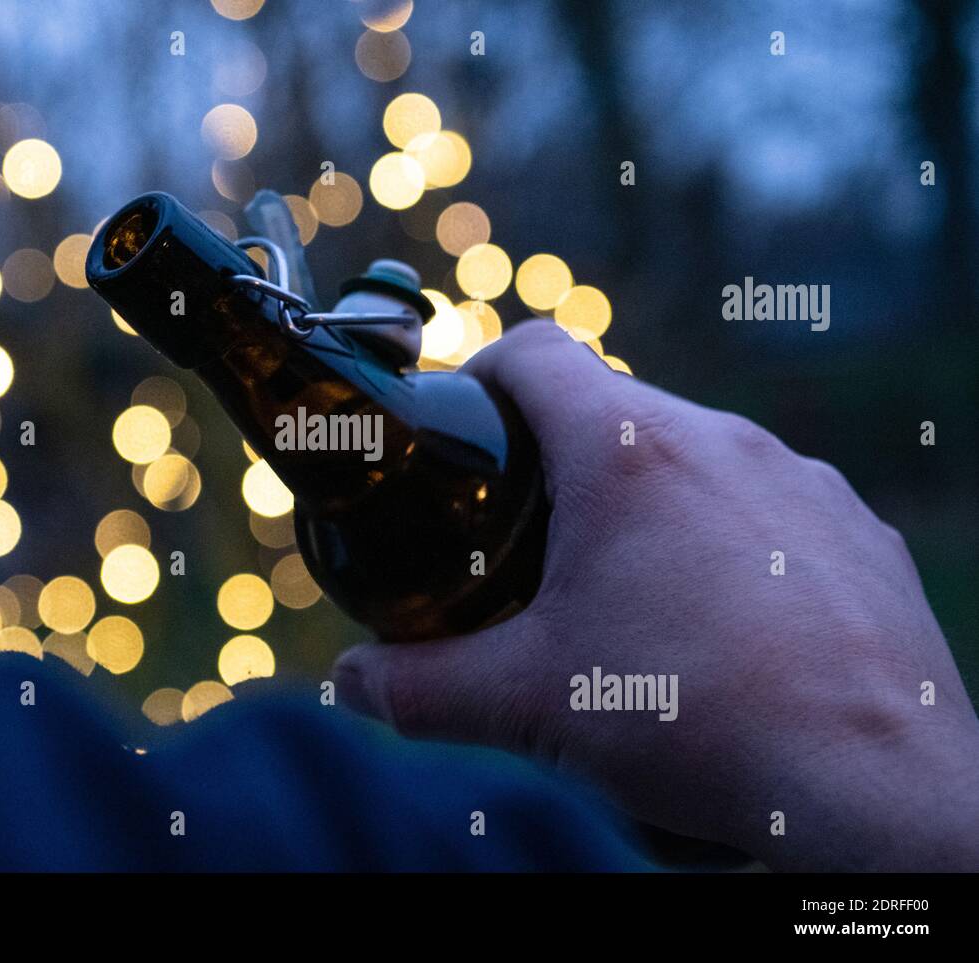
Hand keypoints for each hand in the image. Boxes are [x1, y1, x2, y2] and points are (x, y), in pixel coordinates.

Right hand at [334, 320, 978, 869]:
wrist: (870, 786)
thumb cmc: (692, 720)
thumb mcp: (527, 704)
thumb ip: (416, 688)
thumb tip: (347, 684)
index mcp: (629, 452)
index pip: (535, 351)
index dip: (482, 373)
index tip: (463, 428)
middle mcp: (721, 440)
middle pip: (613, 410)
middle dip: (557, 463)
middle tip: (525, 542)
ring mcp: (801, 480)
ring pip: (695, 457)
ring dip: (645, 503)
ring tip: (624, 594)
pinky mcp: (856, 531)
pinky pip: (769, 506)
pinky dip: (725, 539)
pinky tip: (718, 622)